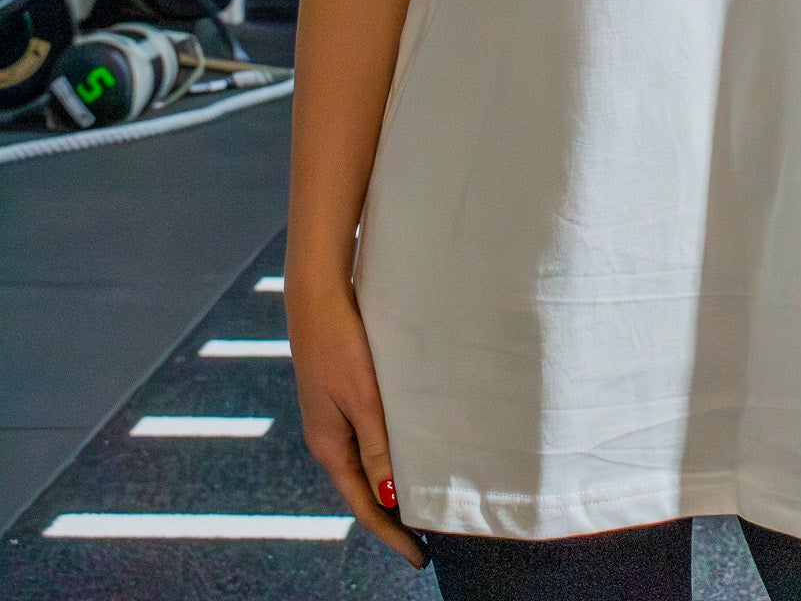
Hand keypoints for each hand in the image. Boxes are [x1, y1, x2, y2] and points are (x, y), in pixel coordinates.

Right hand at [286, 271, 428, 571]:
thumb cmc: (341, 344)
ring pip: (367, 464)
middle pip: (364, 490)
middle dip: (393, 517)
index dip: (392, 534)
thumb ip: (377, 446)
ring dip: (392, 486)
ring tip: (423, 501)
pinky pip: (367, 439)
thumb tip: (390, 498)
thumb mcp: (363, 398)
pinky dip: (388, 456)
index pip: (364, 505)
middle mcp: (329, 439)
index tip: (420, 557)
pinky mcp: (342, 397)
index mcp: (329, 447)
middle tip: (429, 537)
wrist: (318, 295)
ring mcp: (334, 419)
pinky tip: (407, 453)